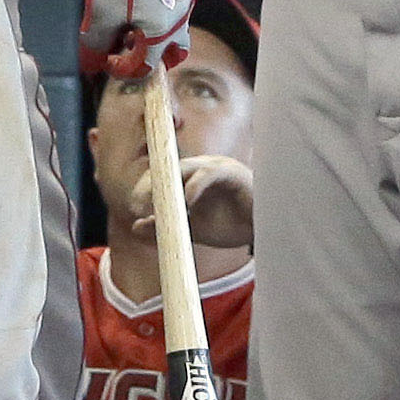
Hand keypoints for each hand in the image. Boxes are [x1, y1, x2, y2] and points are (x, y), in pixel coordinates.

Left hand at [82, 0, 191, 76]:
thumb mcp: (100, 11)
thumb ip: (96, 42)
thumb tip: (90, 64)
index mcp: (160, 33)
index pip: (145, 67)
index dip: (122, 69)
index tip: (106, 58)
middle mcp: (180, 20)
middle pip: (173, 53)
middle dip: (153, 57)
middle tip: (130, 48)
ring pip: (177, 28)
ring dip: (156, 33)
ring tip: (132, 19)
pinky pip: (177, 5)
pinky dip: (161, 11)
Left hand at [133, 151, 255, 257]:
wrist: (265, 233)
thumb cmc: (231, 225)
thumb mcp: (192, 230)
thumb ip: (165, 227)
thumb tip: (135, 227)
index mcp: (190, 179)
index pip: (161, 177)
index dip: (145, 188)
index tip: (134, 208)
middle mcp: (200, 169)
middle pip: (168, 169)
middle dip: (150, 185)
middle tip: (137, 205)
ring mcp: (216, 167)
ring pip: (184, 168)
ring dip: (168, 186)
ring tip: (157, 206)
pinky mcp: (232, 172)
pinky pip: (209, 173)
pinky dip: (195, 186)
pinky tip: (187, 203)